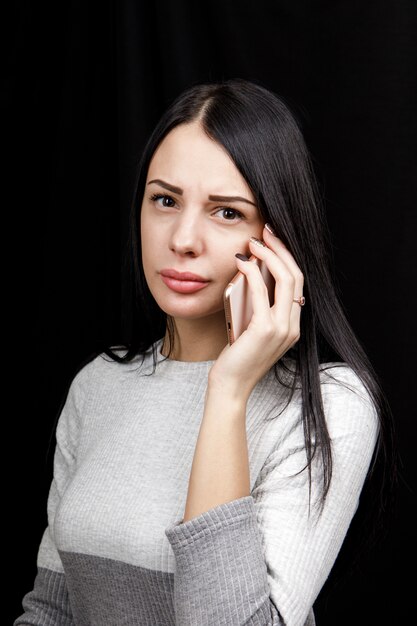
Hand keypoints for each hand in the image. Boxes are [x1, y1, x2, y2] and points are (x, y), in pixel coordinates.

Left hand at [208, 224, 303, 401]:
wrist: (231, 386)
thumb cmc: (236, 358)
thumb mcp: (251, 328)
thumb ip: (257, 307)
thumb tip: (251, 276)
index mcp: (293, 325)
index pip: (298, 283)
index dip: (287, 258)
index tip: (272, 240)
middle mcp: (293, 326)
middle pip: (297, 276)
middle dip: (282, 249)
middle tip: (266, 231)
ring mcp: (282, 328)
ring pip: (286, 279)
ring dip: (270, 255)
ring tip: (254, 241)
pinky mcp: (265, 329)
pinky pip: (262, 292)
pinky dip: (253, 272)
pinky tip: (242, 262)